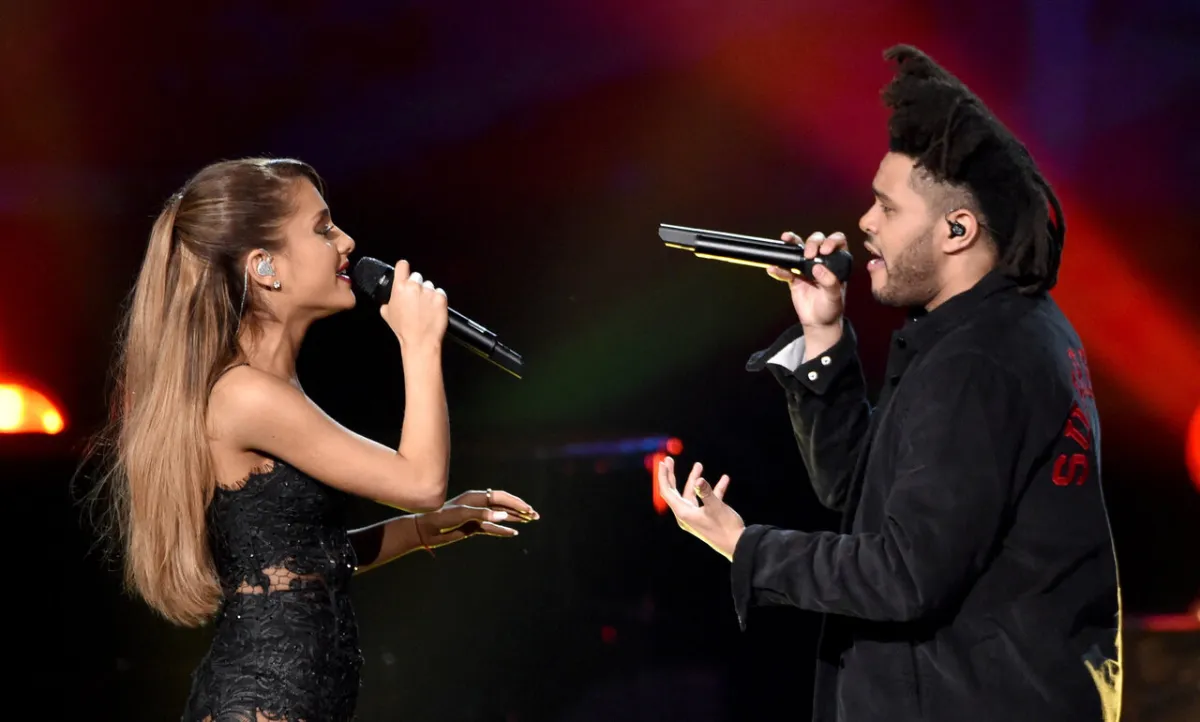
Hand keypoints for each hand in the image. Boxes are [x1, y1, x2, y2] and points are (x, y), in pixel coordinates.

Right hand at [379, 260, 448, 350]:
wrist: (420, 341)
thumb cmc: (404, 330)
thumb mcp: (387, 315)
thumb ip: (388, 301)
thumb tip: (389, 299)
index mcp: (400, 287)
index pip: (402, 265)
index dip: (403, 268)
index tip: (405, 271)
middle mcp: (415, 286)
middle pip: (417, 277)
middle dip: (416, 286)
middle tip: (415, 300)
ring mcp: (429, 291)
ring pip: (429, 286)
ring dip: (427, 293)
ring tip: (424, 308)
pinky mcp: (441, 298)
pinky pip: (440, 293)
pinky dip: (437, 300)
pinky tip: (432, 310)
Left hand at [415, 488, 539, 546]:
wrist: (425, 530)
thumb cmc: (440, 518)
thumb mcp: (461, 515)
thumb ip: (483, 515)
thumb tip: (504, 516)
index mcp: (475, 497)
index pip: (501, 498)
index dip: (515, 503)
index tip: (528, 510)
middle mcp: (477, 505)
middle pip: (503, 506)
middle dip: (519, 510)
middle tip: (535, 516)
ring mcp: (476, 517)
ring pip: (500, 517)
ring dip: (514, 519)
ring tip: (529, 521)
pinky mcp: (472, 527)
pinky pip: (492, 529)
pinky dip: (503, 531)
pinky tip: (513, 533)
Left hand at [657, 457, 743, 561]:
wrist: (738, 546)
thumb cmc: (725, 528)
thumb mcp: (716, 507)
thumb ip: (706, 492)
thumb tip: (699, 480)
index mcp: (683, 513)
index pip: (667, 492)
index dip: (663, 476)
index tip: (663, 462)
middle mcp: (686, 514)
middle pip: (675, 492)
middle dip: (672, 475)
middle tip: (669, 460)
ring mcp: (696, 516)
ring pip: (691, 494)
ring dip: (695, 480)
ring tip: (699, 465)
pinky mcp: (707, 517)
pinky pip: (707, 499)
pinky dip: (713, 489)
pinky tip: (725, 479)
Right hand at [767, 232, 847, 345]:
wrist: (818, 322)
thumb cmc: (831, 308)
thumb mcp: (835, 297)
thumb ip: (830, 282)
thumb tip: (818, 268)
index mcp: (837, 262)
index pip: (837, 242)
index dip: (831, 241)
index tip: (825, 250)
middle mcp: (822, 261)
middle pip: (817, 241)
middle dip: (812, 243)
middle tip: (809, 255)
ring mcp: (807, 267)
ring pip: (799, 249)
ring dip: (792, 243)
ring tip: (786, 239)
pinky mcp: (794, 277)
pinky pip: (785, 269)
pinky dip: (779, 269)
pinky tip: (773, 269)